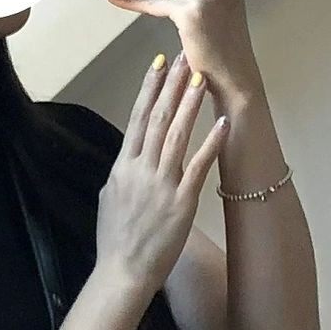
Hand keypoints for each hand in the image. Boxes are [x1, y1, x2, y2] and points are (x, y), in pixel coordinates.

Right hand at [96, 52, 229, 298]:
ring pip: (177, 135)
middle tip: (185, 57)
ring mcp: (162, 185)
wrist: (123, 272)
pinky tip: (221, 122)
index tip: (158, 64)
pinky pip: (198, 167)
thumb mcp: (108, 199)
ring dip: (190, 104)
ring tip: (201, 77)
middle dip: (172, 85)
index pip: (137, 118)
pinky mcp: (182, 202)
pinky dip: (210, 143)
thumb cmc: (115, 241)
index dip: (148, 89)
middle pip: (158, 118)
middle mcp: (141, 170)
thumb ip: (120, 175)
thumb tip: (126, 158)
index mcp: (123, 167)